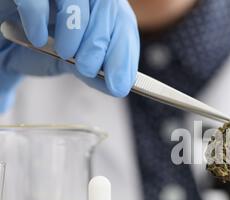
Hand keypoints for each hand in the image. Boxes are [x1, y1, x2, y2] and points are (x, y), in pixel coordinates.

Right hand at [0, 0, 139, 111]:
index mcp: (95, 8)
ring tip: (66, 54)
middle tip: (90, 69)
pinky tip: (37, 38)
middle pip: (107, 5)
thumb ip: (93, 72)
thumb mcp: (66, 62)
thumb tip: (116, 87)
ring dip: (77, 27)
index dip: (125, 52)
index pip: (122, 21)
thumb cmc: (30, 45)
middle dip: (103, 42)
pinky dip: (38, 16)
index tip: (120, 84)